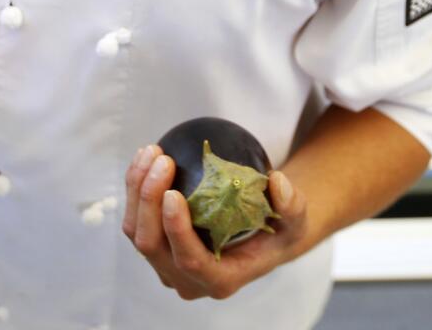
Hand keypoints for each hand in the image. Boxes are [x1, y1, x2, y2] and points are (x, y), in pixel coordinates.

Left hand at [121, 145, 308, 300]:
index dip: (176, 230)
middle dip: (149, 200)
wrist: (260, 234)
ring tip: (152, 151)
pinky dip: (135, 186)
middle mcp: (187, 279)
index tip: (173, 192)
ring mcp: (166, 264)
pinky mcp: (156, 245)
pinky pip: (135, 218)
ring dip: (137, 189)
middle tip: (163, 159)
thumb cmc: (278, 229)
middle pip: (152, 246)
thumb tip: (277, 182)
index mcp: (220, 279)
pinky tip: (145, 157)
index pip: (190, 261)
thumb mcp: (295, 219)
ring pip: (136, 231)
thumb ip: (292, 204)